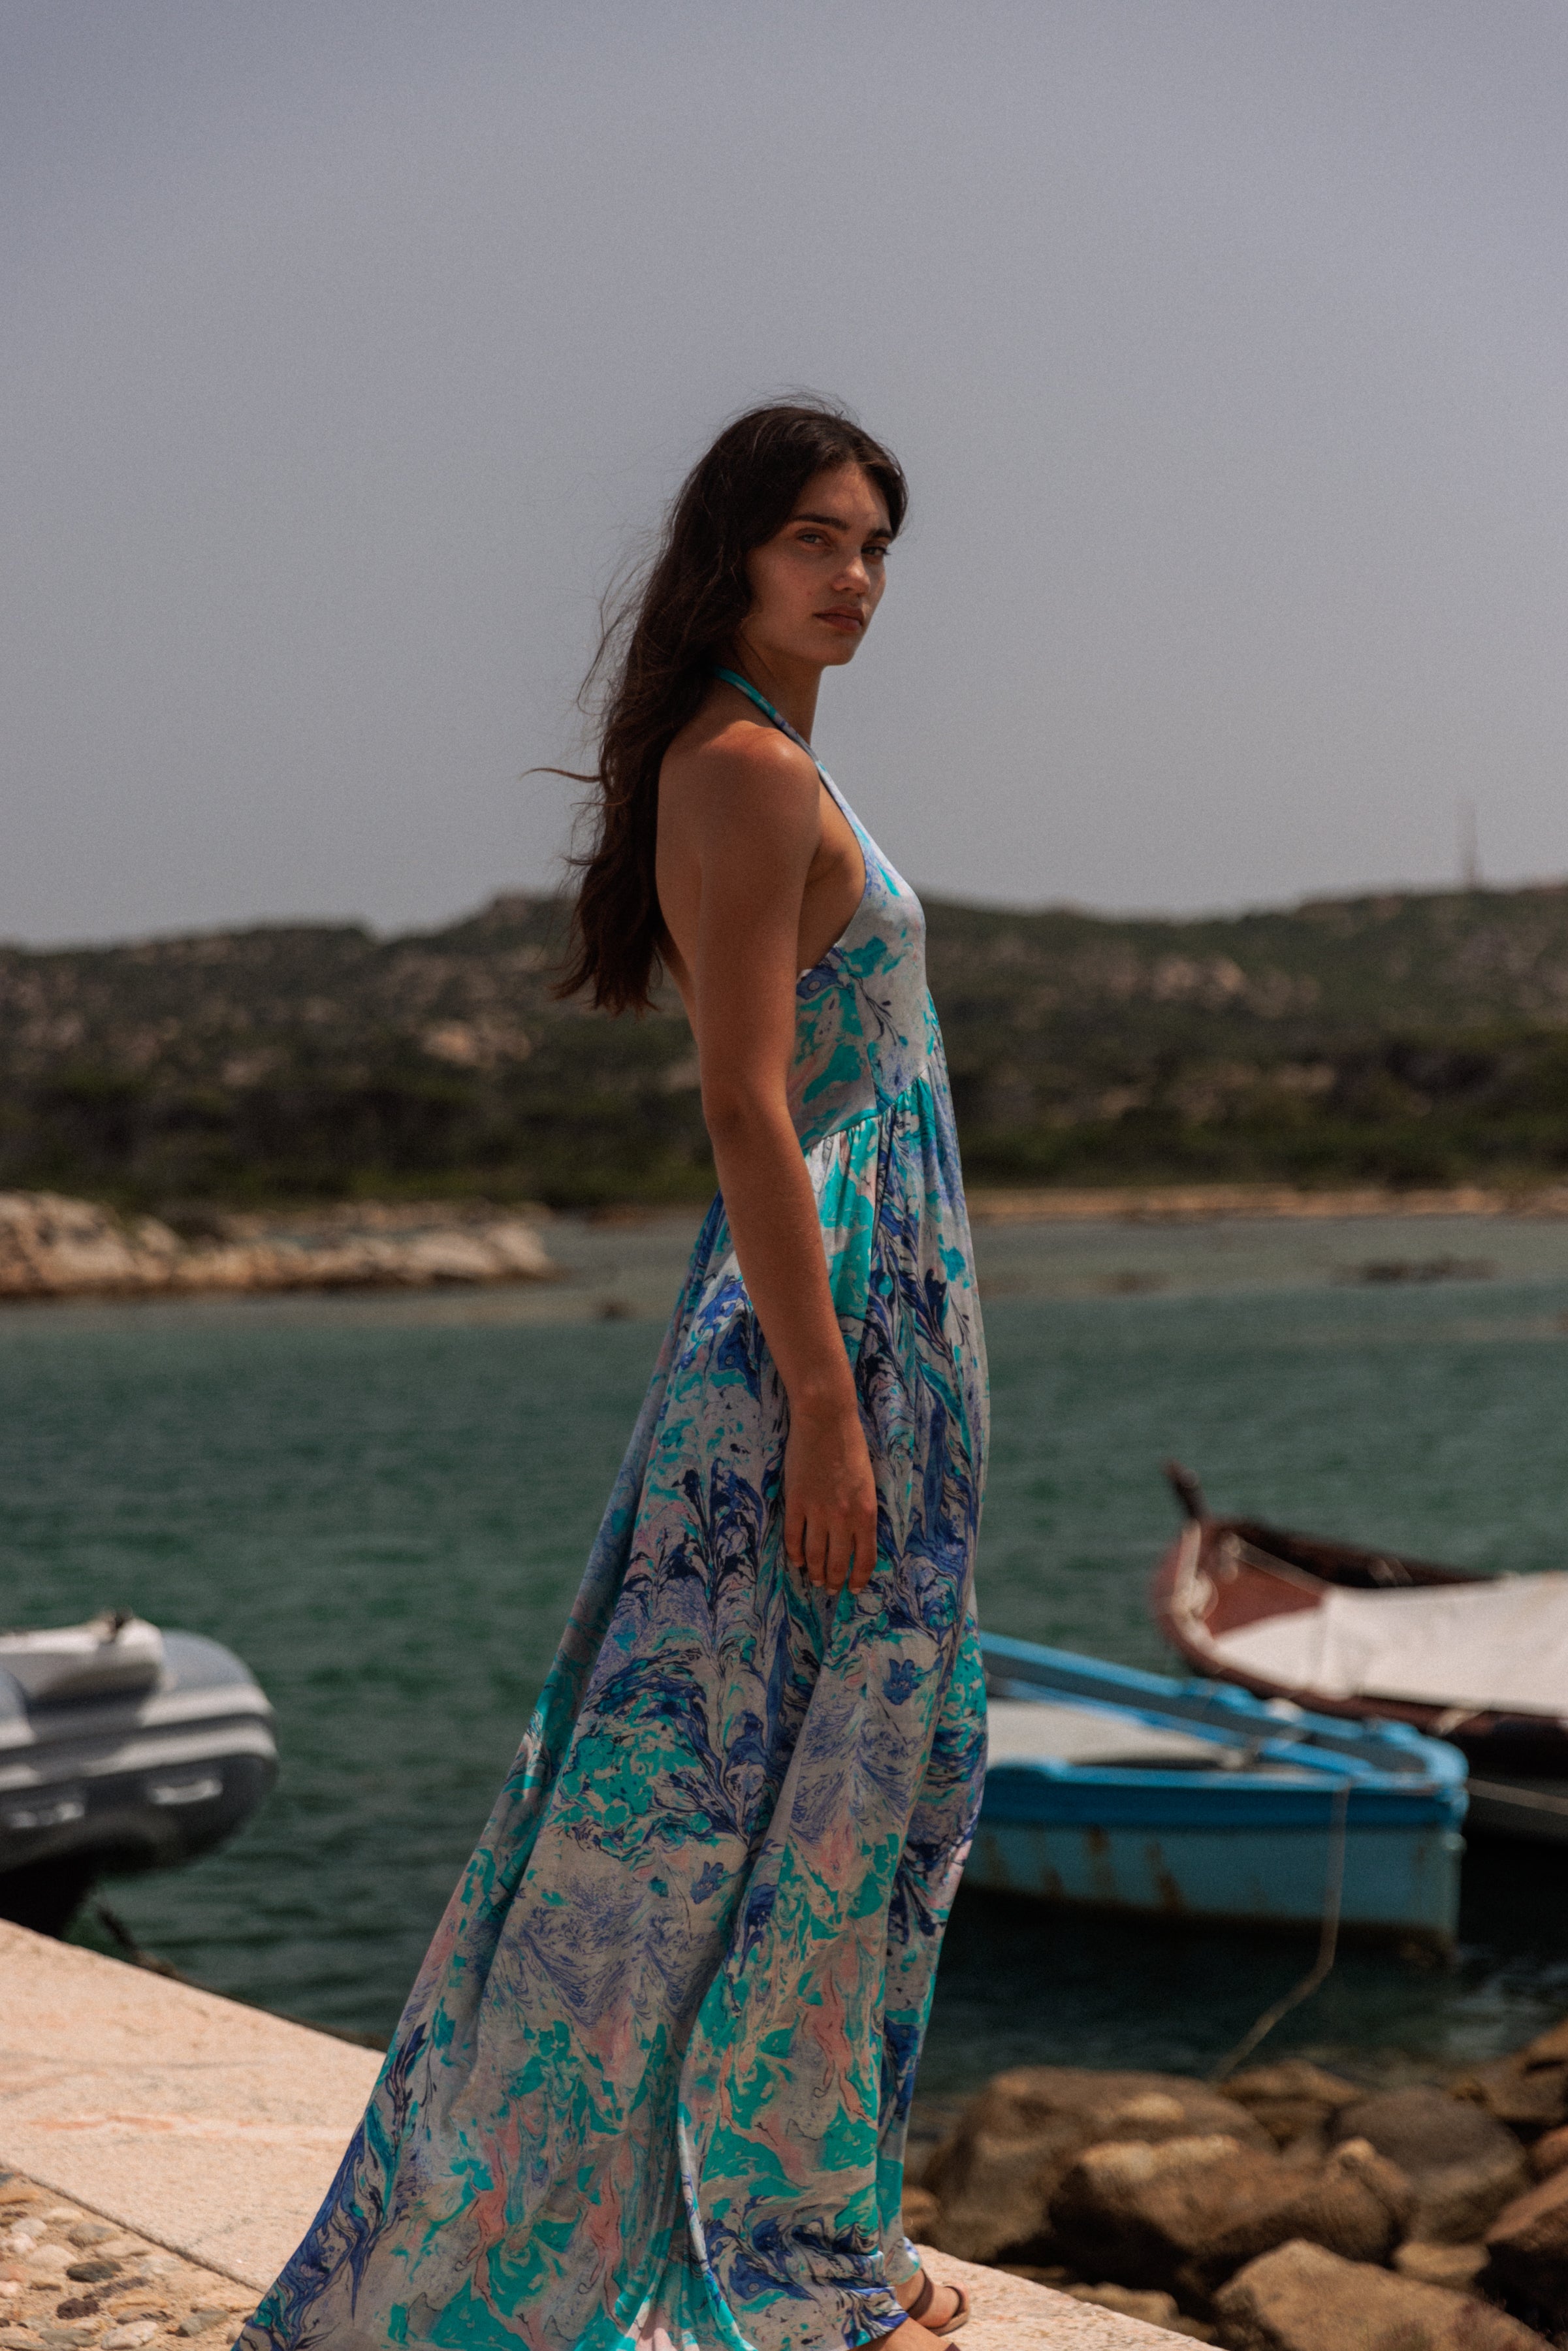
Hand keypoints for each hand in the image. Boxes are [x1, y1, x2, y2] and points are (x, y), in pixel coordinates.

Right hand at [784, 1393, 879, 1592]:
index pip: (865, 1559)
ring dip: (816, 1572)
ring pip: (815, 1555)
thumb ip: (863, 1512)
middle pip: (838, 1562)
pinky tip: (797, 1560)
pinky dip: (795, 1553)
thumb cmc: (852, 1447)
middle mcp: (843, 1518)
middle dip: (835, 1581)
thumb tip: (857, 1538)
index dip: (859, 1578)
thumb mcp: (868, 1484)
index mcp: (866, 1514)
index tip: (854, 1588)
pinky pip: (793, 1537)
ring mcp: (817, 1511)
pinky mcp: (796, 1502)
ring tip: (815, 1580)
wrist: (826, 1422)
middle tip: (831, 1589)